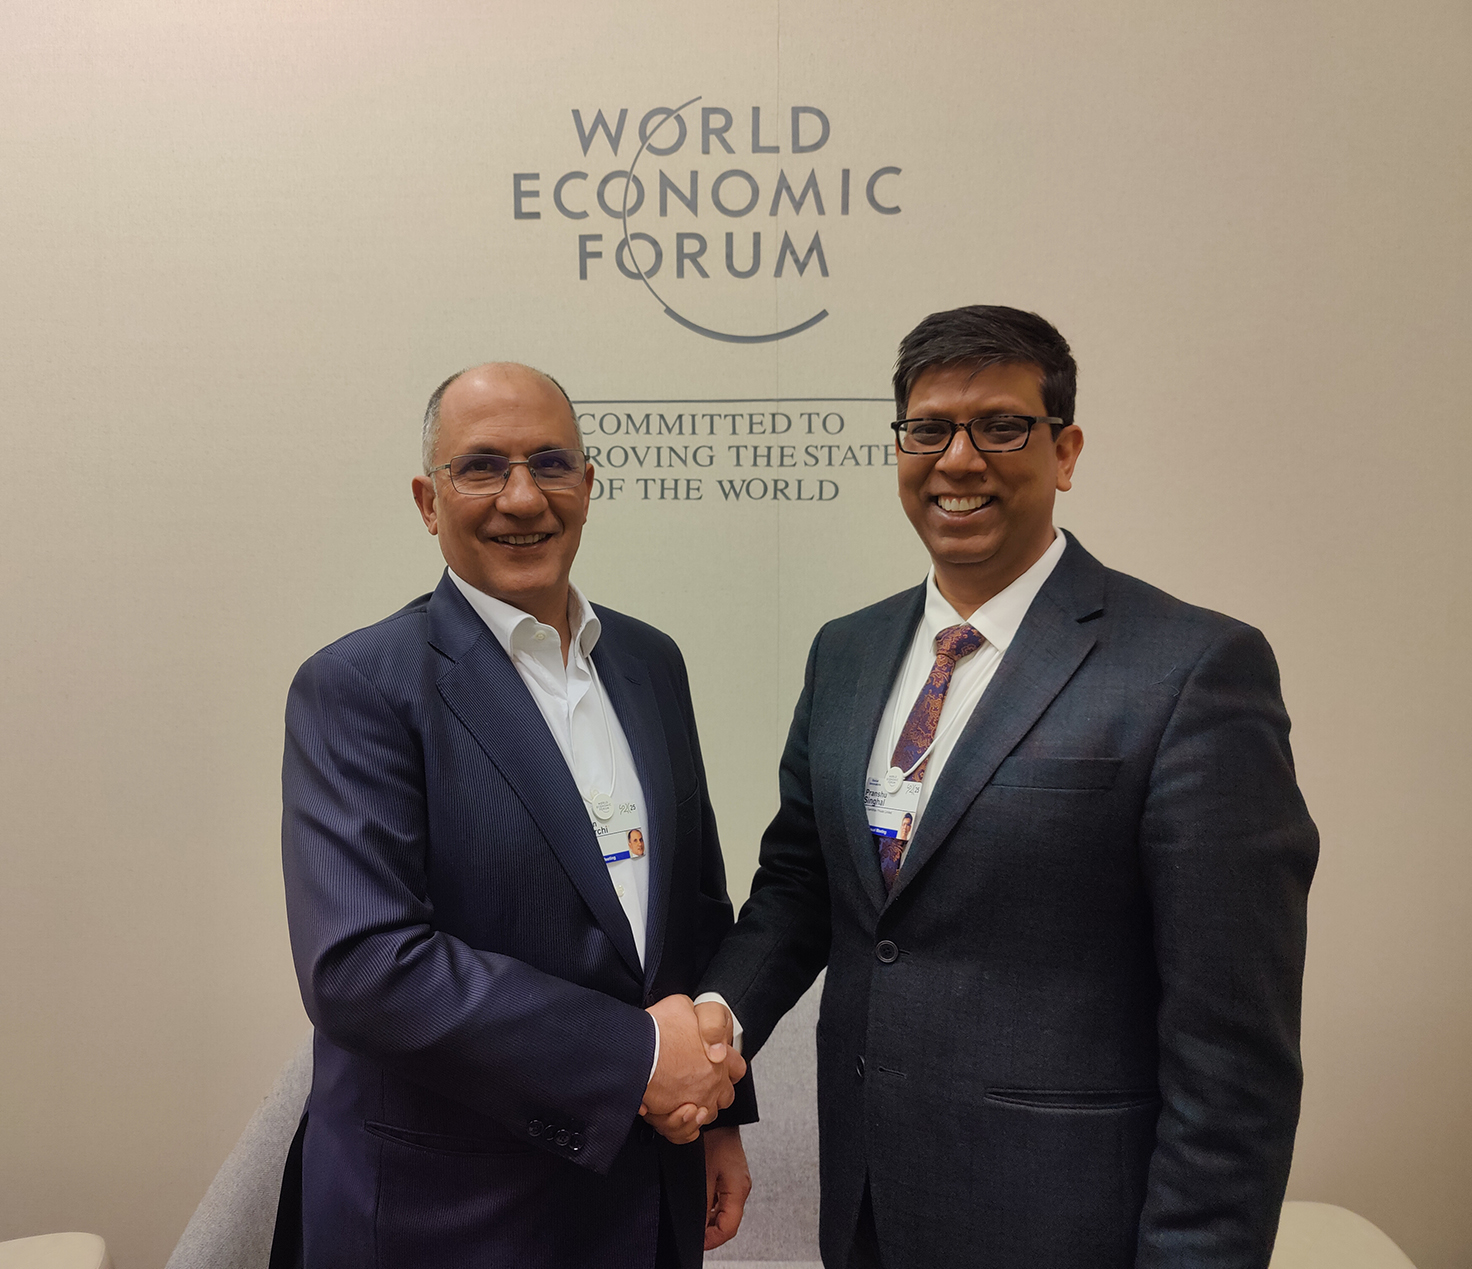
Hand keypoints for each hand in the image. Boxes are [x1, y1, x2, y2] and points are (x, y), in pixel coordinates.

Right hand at [641, 995, 745, 1143]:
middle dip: (714, 1091)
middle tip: (696, 1083)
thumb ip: (694, 1013)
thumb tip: (694, 1016)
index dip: (728, 1066)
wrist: (636, 1053)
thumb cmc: (656, 1031)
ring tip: (681, 1099)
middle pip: (725, 1095)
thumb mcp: (679, 1005)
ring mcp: (699, 1101)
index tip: (715, 1064)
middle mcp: (714, 1082)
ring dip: (697, 1109)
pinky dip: (682, 1127)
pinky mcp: (680, 1118)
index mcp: (719, 1056)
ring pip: (707, 1114)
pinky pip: (687, 1132)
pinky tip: (675, 1113)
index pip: (737, 1066)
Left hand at [703, 1126, 750, 1249]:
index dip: (712, 1239)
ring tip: (692, 1214)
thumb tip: (697, 1224)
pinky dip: (710, 1204)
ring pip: (723, 1211)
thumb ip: (702, 1201)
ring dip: (708, 1217)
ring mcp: (736, 1182)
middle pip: (727, 1222)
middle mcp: (741, 1188)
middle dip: (709, 1230)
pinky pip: (721, 1199)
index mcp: (738, 1189)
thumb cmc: (712, 1139)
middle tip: (691, 1229)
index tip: (696, 1241)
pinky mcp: (730, 1177)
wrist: (717, 1117)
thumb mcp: (703, 1173)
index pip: (729, 1228)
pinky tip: (697, 1199)